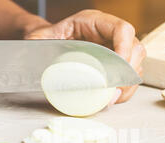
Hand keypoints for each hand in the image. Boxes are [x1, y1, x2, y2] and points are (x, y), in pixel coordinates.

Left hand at [24, 9, 145, 103]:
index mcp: (94, 22)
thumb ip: (35, 44)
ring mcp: (115, 50)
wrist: (46, 44)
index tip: (118, 68)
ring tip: (113, 98)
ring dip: (128, 84)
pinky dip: (124, 91)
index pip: (122, 29)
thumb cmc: (46, 39)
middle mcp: (108, 35)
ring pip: (135, 65)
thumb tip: (29, 59)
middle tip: (114, 91)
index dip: (125, 48)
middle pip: (135, 48)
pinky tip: (113, 99)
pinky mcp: (114, 66)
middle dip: (128, 72)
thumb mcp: (38, 38)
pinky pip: (128, 78)